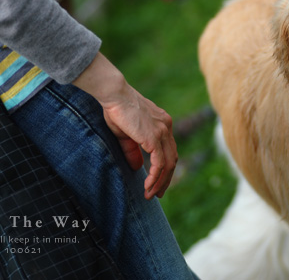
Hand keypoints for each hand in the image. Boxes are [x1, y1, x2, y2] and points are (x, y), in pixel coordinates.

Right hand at [73, 53, 177, 198]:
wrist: (115, 95)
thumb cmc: (117, 110)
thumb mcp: (126, 134)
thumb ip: (134, 150)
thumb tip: (138, 167)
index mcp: (163, 124)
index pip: (169, 150)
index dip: (165, 168)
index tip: (157, 181)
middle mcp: (166, 127)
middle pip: (172, 159)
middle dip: (166, 179)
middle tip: (157, 193)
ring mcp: (162, 132)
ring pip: (168, 164)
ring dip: (160, 182)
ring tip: (150, 194)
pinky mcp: (154, 137)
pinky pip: (159, 163)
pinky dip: (155, 177)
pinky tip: (147, 186)